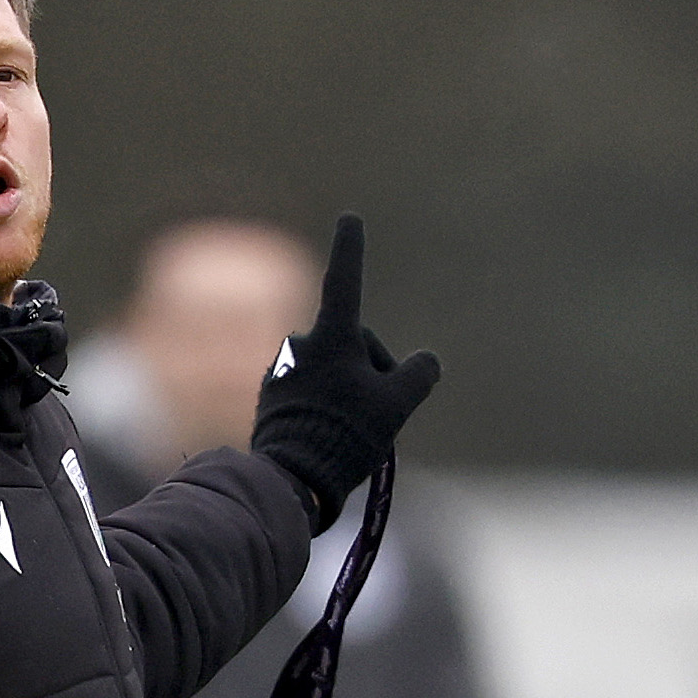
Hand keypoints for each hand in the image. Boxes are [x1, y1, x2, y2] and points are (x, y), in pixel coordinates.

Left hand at [245, 214, 440, 528]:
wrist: (290, 480)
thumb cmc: (346, 435)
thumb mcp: (397, 404)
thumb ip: (418, 374)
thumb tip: (425, 362)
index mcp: (331, 337)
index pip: (345, 282)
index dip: (351, 249)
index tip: (349, 218)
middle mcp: (301, 345)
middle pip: (354, 345)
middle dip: (371, 370)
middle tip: (376, 414)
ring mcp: (283, 370)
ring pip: (334, 371)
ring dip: (349, 392)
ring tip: (349, 433)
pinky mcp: (273, 397)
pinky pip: (313, 392)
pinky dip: (326, 408)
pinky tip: (327, 438)